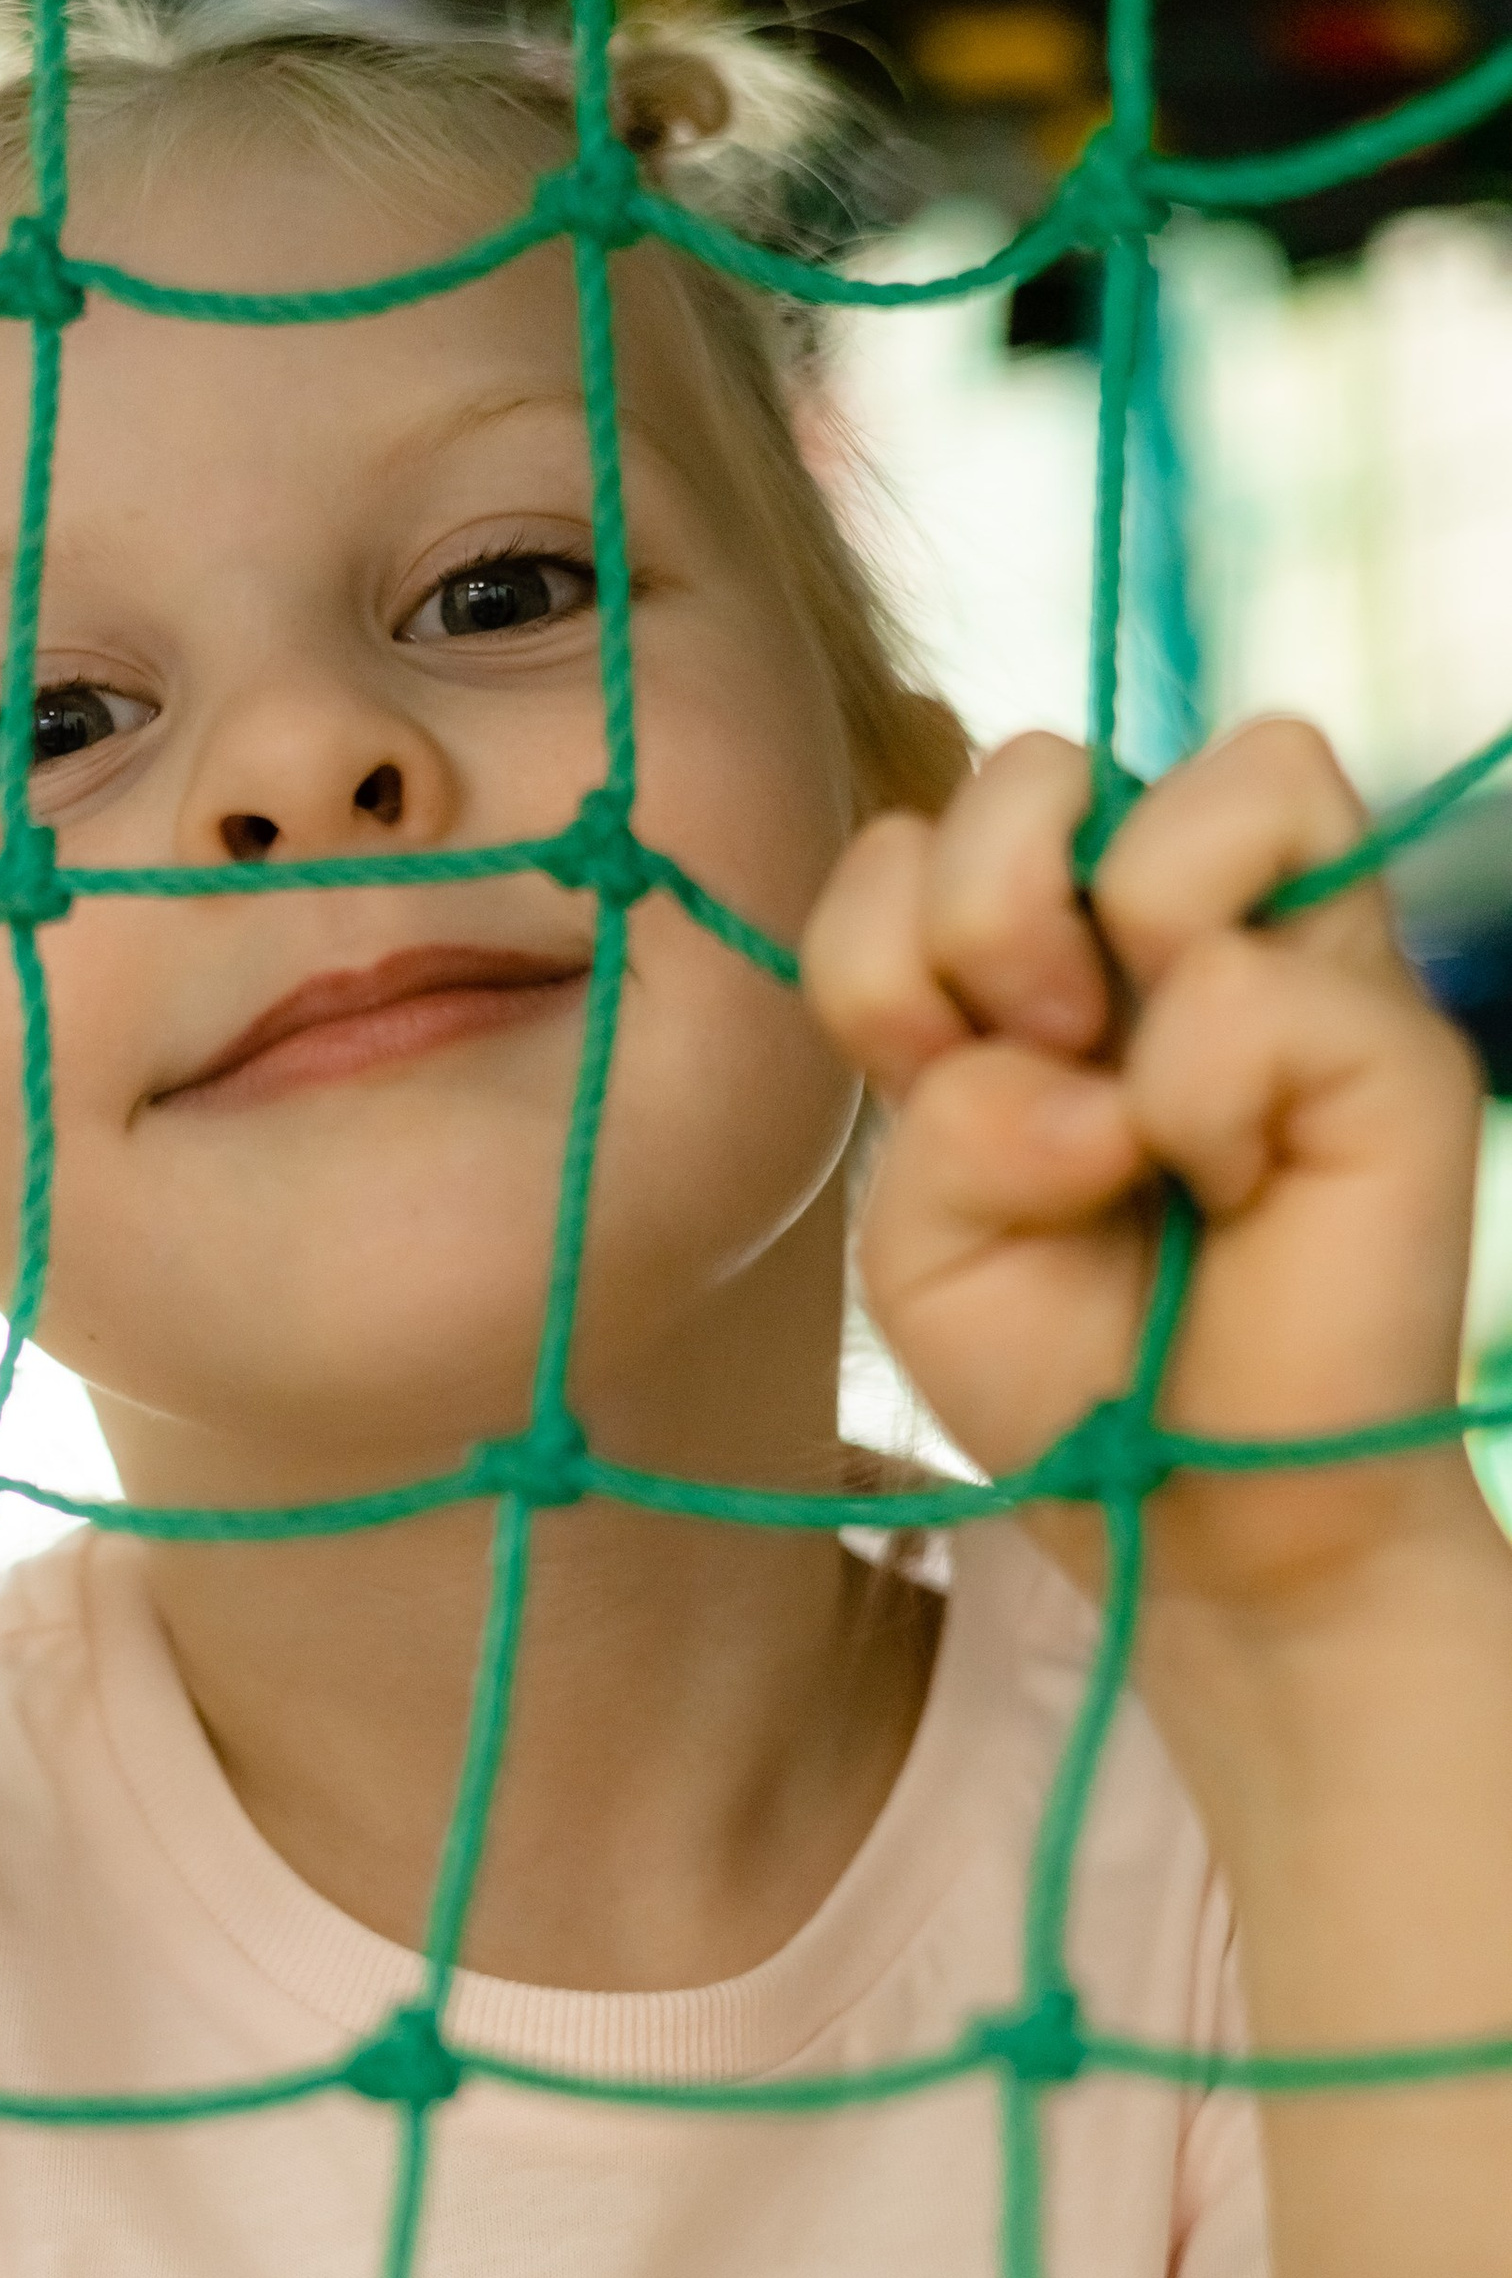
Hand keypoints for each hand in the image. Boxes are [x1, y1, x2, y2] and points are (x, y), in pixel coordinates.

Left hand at [801, 718, 1487, 1630]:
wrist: (1202, 1517)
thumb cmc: (1067, 1369)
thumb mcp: (925, 1233)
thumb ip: (937, 1092)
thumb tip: (1076, 1055)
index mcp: (1043, 959)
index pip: (914, 833)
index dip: (879, 946)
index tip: (920, 1084)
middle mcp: (1179, 929)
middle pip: (1041, 761)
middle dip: (978, 909)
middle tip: (1020, 1064)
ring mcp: (1307, 962)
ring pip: (1228, 775)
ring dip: (1120, 947)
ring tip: (1127, 1111)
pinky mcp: (1399, 1038)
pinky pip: (1255, 979)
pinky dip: (1202, 1099)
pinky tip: (1236, 1189)